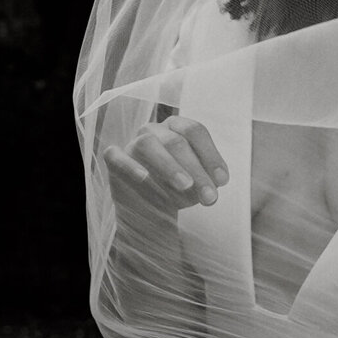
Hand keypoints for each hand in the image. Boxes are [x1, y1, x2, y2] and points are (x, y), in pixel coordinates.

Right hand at [103, 116, 228, 211]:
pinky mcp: (114, 160)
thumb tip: (217, 182)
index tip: (222, 181)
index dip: (211, 155)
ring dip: (168, 165)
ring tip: (185, 186)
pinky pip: (116, 156)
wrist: (149, 210)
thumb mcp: (197, 186)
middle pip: (176, 141)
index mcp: (177, 127)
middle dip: (196, 169)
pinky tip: (144, 178)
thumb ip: (207, 181)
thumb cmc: (177, 189)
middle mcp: (154, 130)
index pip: (195, 131)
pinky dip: (130, 165)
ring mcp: (132, 143)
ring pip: (148, 144)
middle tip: (209, 196)